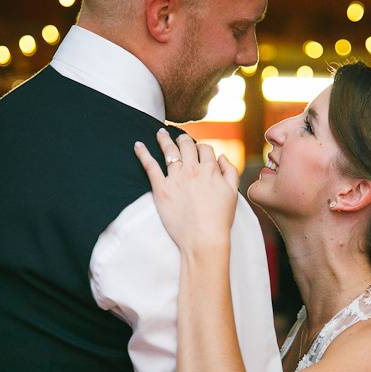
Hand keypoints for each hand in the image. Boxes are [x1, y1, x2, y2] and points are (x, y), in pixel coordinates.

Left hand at [134, 129, 239, 251]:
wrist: (204, 238)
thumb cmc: (220, 219)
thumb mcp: (233, 193)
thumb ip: (230, 171)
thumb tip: (222, 157)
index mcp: (210, 170)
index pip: (205, 149)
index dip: (202, 147)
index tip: (198, 150)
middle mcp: (192, 170)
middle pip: (187, 145)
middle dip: (183, 139)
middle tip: (178, 137)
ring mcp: (175, 178)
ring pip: (169, 151)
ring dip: (164, 139)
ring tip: (160, 133)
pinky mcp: (161, 189)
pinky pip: (150, 166)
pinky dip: (142, 153)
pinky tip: (137, 145)